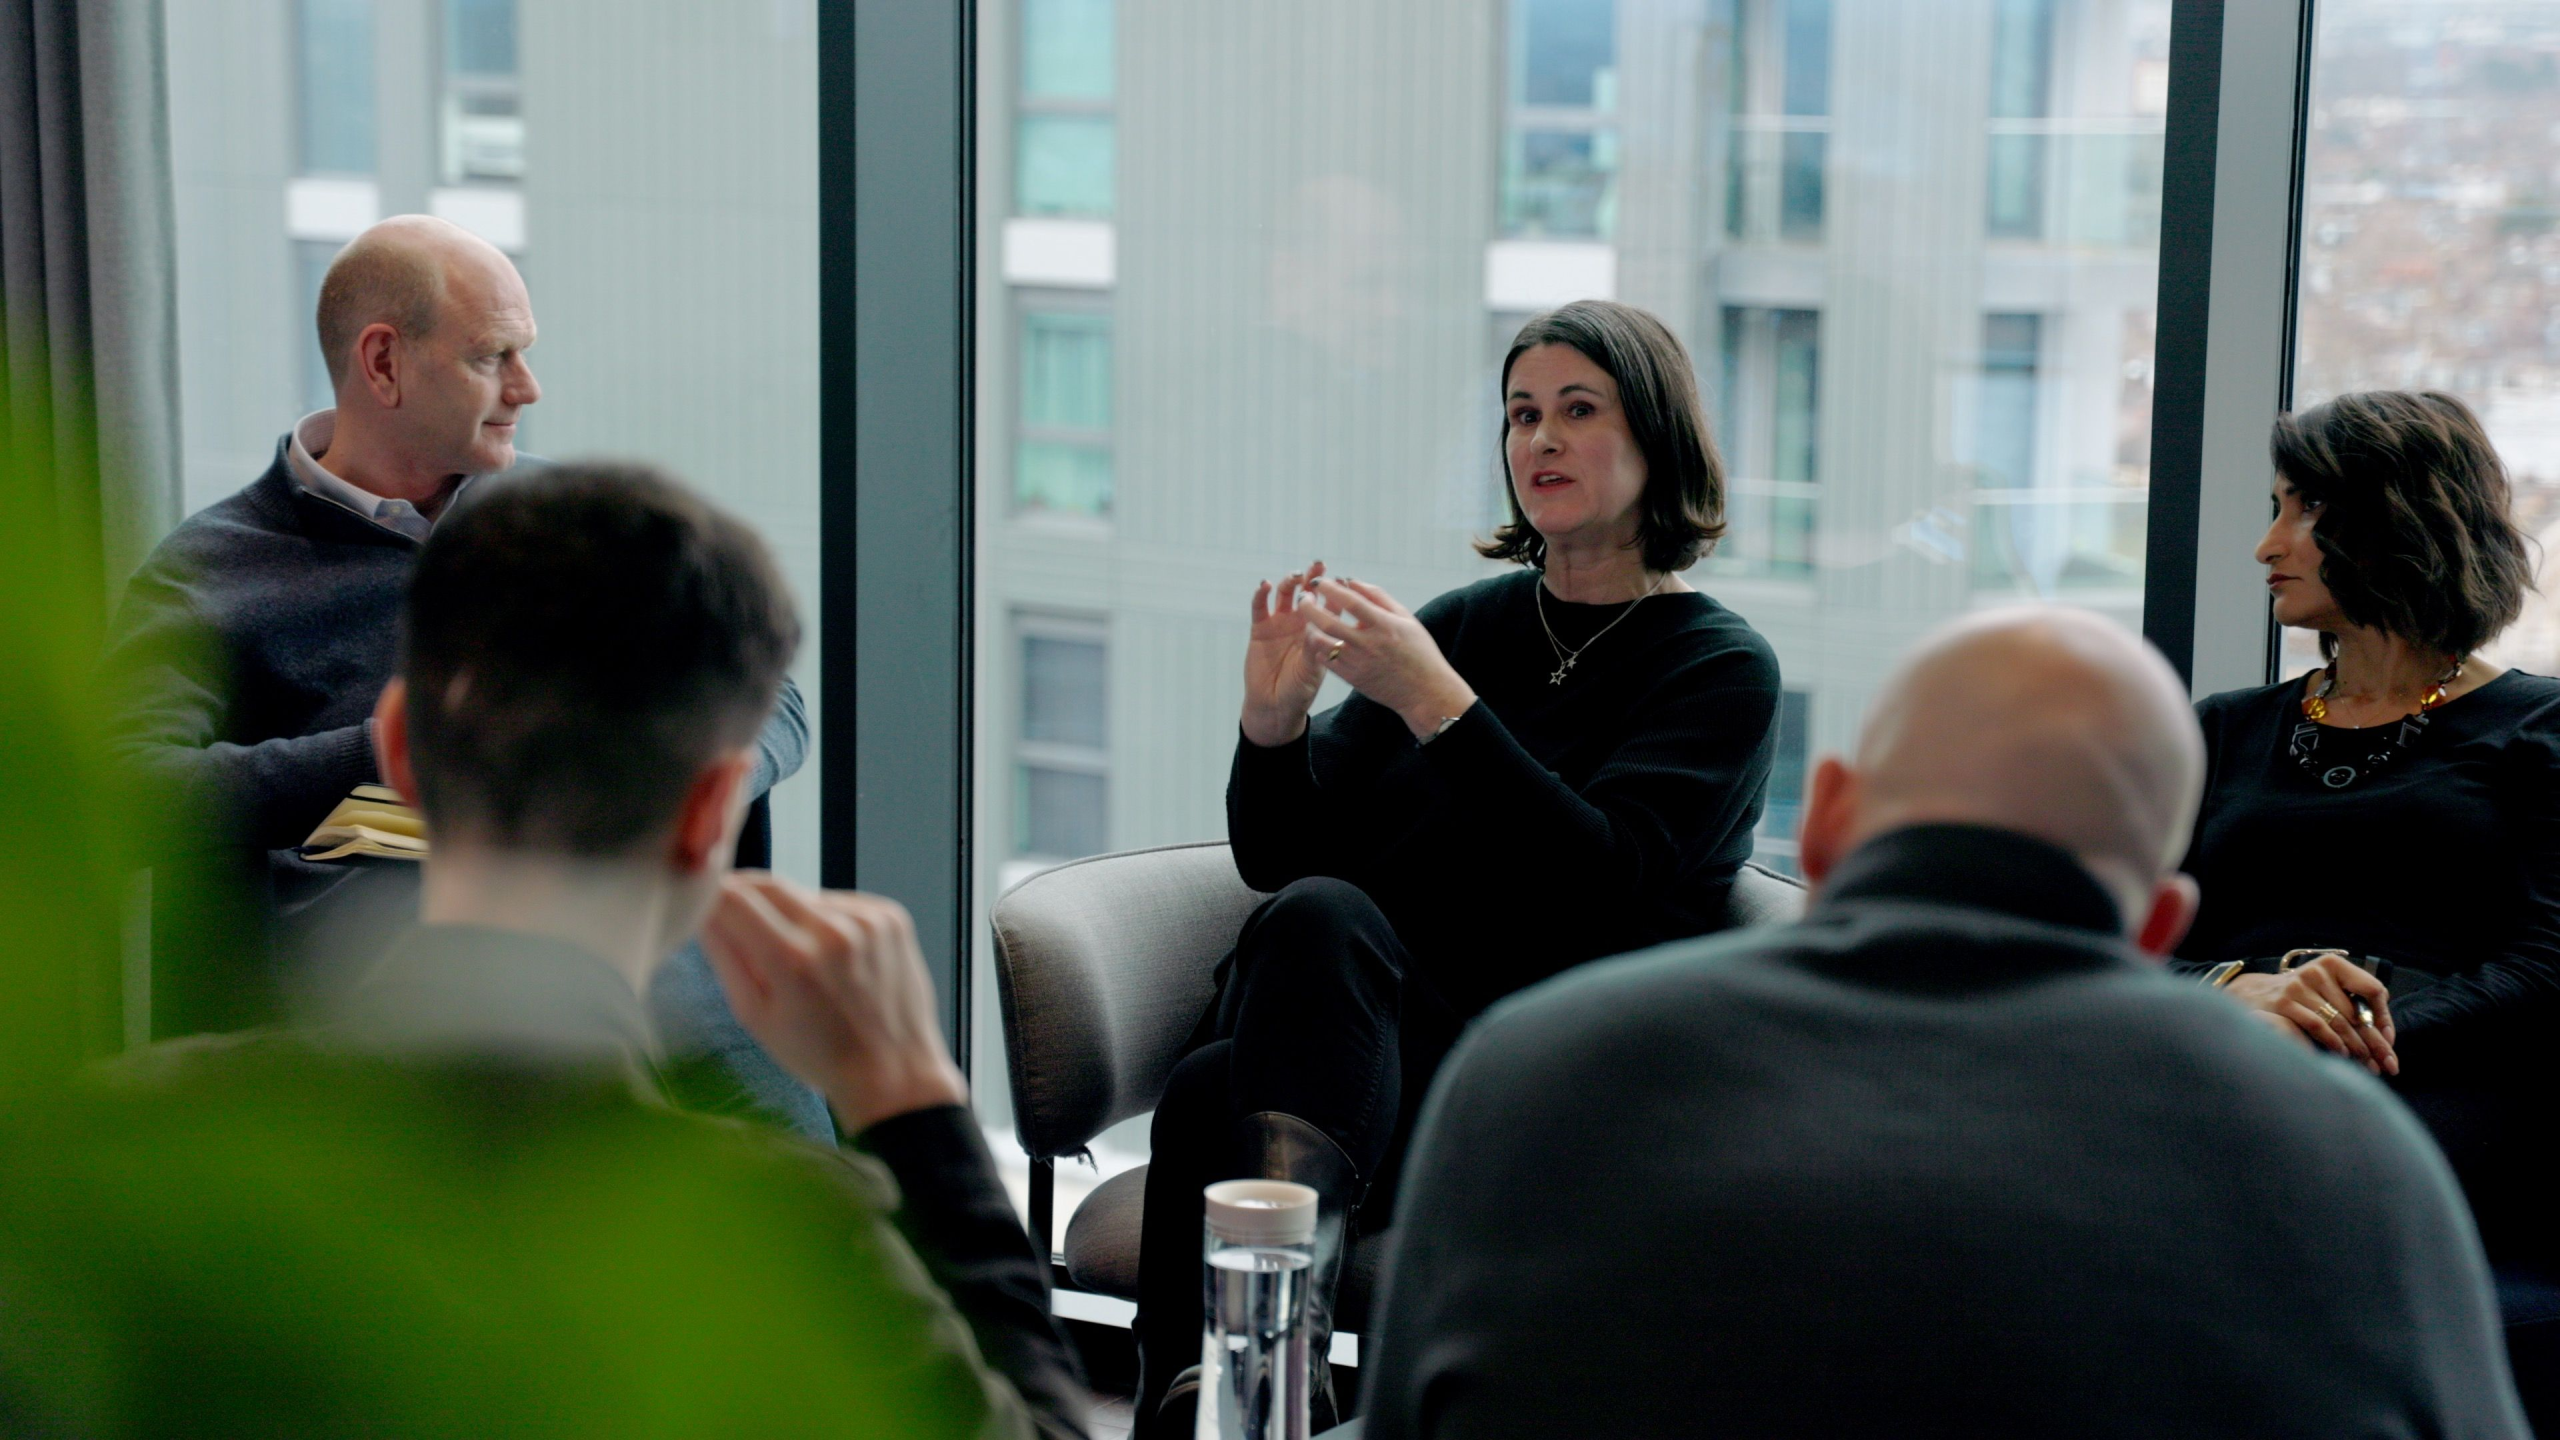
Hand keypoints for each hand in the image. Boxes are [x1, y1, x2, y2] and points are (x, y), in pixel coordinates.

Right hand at [701, 872, 968, 1131]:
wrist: (894, 1072)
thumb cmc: (819, 1055)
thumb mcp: (755, 1016)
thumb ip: (725, 957)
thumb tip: (702, 911)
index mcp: (792, 959)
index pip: (733, 897)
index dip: (711, 897)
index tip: (705, 905)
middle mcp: (832, 931)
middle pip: (768, 884)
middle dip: (745, 896)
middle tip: (736, 918)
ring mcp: (867, 920)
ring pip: (806, 895)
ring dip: (791, 914)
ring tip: (801, 959)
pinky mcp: (890, 916)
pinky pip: (841, 903)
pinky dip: (828, 921)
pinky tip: (835, 958)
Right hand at [1242, 562, 1331, 747]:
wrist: (1274, 705)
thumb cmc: (1299, 690)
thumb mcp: (1312, 670)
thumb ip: (1314, 649)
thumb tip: (1315, 628)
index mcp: (1318, 631)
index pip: (1329, 605)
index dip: (1335, 591)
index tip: (1341, 579)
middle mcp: (1300, 622)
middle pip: (1307, 593)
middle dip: (1313, 577)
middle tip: (1318, 565)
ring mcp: (1279, 624)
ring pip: (1284, 595)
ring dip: (1289, 582)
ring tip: (1295, 577)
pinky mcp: (1260, 628)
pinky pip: (1260, 607)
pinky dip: (1261, 594)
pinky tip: (1265, 585)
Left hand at [1303, 578, 1477, 740]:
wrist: (1425, 691)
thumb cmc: (1419, 651)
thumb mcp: (1406, 618)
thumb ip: (1378, 597)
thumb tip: (1351, 581)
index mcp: (1384, 625)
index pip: (1351, 602)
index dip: (1331, 589)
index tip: (1319, 581)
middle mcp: (1369, 644)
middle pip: (1328, 622)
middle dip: (1309, 607)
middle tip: (1303, 597)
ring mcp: (1358, 663)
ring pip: (1322, 643)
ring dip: (1310, 628)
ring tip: (1307, 619)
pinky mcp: (1352, 678)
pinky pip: (1326, 660)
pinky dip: (1319, 647)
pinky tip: (1320, 638)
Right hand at [2224, 953, 2397, 1075]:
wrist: (2254, 994)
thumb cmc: (2300, 996)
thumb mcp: (2326, 988)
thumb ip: (2353, 1003)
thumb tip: (2385, 1037)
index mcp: (2333, 965)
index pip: (2372, 989)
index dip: (2383, 1017)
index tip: (2388, 1039)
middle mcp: (2317, 972)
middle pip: (2357, 1012)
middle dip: (2374, 1042)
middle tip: (2387, 1064)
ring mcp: (2298, 987)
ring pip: (2339, 1021)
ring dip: (2356, 1047)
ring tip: (2366, 1064)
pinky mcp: (2283, 1003)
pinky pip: (2317, 1026)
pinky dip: (2332, 1042)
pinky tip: (2341, 1054)